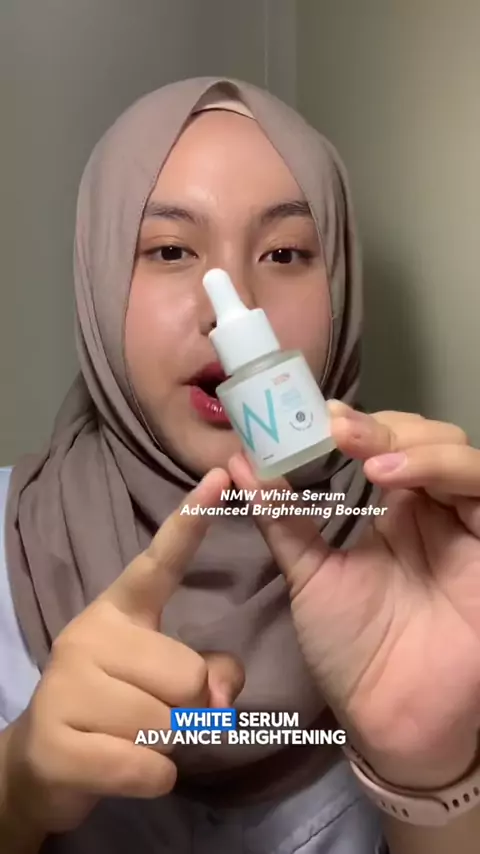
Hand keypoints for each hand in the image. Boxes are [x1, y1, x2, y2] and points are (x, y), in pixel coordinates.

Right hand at [4, 468, 243, 835]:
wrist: (45, 763)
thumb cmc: (117, 707)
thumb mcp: (166, 679)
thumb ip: (210, 673)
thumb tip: (220, 696)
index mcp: (118, 609)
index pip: (159, 562)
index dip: (190, 522)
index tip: (220, 477)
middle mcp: (89, 634)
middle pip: (186, 675)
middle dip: (189, 708)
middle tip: (159, 715)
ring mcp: (66, 686)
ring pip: (168, 725)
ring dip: (168, 746)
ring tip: (133, 739)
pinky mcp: (57, 744)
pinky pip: (145, 767)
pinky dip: (153, 777)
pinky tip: (125, 767)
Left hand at [228, 404, 479, 786]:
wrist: (390, 718)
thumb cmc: (353, 650)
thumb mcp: (309, 574)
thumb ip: (283, 518)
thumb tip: (241, 463)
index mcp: (397, 513)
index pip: (388, 446)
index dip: (358, 425)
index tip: (314, 417)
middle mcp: (435, 513)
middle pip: (426, 439)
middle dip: (383, 428)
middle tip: (335, 429)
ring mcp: (467, 528)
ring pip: (459, 454)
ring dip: (412, 443)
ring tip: (363, 455)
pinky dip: (443, 469)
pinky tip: (396, 476)